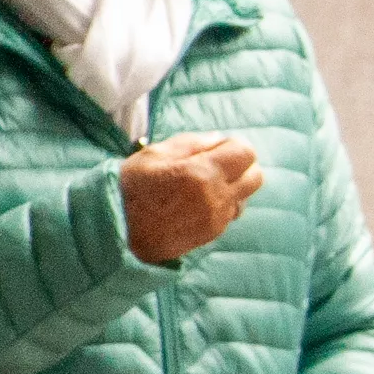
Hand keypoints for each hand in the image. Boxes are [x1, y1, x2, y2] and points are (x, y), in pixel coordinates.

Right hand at [120, 133, 260, 263]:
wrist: (118, 230)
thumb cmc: (132, 188)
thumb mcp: (154, 154)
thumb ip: (190, 143)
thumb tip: (218, 140)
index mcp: (202, 172)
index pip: (245, 153)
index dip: (234, 145)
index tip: (217, 147)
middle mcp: (216, 196)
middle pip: (255, 176)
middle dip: (241, 165)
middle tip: (218, 163)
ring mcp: (216, 218)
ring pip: (246, 196)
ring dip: (234, 186)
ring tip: (207, 184)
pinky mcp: (212, 233)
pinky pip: (231, 213)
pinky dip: (223, 203)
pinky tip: (200, 201)